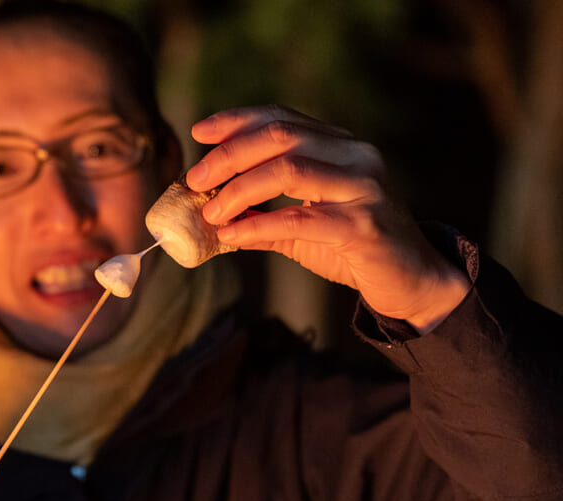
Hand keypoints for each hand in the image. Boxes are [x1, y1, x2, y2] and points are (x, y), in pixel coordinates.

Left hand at [185, 105, 469, 332]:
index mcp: (339, 145)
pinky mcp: (364, 224)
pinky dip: (256, 225)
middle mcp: (355, 155)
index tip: (199, 132)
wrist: (408, 280)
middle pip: (279, 137)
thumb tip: (206, 214)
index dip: (237, 121)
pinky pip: (298, 218)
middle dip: (228, 156)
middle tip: (194, 180)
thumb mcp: (299, 226)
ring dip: (238, 190)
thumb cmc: (351, 247)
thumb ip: (260, 214)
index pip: (281, 117)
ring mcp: (363, 186)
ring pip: (287, 170)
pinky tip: (230, 235)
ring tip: (210, 212)